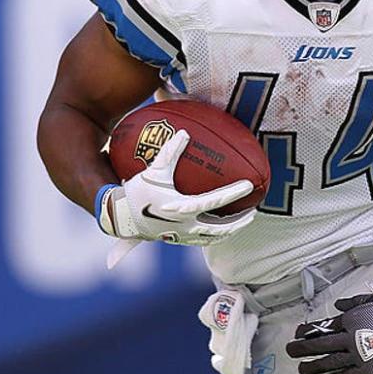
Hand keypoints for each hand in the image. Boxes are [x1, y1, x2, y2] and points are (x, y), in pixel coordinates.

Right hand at [97, 130, 255, 266]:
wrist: (119, 217)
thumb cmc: (137, 191)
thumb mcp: (154, 170)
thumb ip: (170, 151)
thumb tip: (185, 132)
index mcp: (180, 208)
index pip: (213, 202)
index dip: (233, 193)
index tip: (248, 185)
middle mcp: (183, 226)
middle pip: (219, 229)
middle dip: (239, 222)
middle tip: (253, 212)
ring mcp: (181, 236)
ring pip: (212, 238)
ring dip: (230, 231)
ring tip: (243, 222)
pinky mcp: (178, 240)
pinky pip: (202, 240)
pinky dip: (215, 234)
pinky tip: (223, 226)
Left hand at [286, 293, 372, 373]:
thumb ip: (355, 302)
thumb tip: (338, 305)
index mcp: (352, 319)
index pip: (324, 326)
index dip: (308, 330)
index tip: (299, 333)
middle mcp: (351, 338)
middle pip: (320, 345)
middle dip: (302, 348)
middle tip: (290, 350)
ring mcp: (357, 356)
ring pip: (328, 362)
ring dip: (312, 366)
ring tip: (301, 369)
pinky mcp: (367, 371)